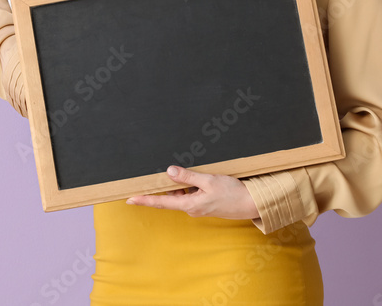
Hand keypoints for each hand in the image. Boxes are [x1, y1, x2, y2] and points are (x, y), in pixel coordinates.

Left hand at [125, 165, 259, 219]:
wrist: (251, 204)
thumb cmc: (232, 193)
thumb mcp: (208, 181)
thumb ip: (188, 177)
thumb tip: (169, 172)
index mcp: (189, 205)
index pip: (161, 202)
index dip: (144, 200)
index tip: (129, 199)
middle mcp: (191, 208)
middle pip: (170, 197)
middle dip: (162, 187)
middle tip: (151, 176)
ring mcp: (198, 207)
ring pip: (181, 194)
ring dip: (178, 185)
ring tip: (179, 172)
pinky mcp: (205, 204)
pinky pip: (191, 194)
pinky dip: (188, 186)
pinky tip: (194, 176)